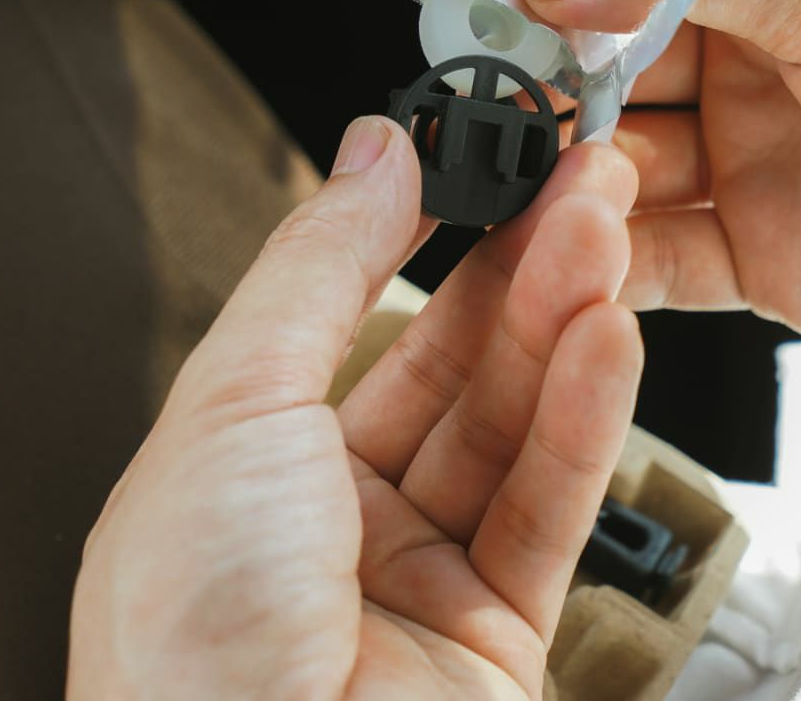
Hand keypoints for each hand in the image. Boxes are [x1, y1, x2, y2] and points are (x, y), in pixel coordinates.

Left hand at [67, 117, 641, 699]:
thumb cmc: (192, 647)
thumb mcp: (236, 405)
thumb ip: (315, 267)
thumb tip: (372, 153)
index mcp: (244, 461)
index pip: (348, 312)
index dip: (418, 226)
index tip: (475, 154)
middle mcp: (328, 515)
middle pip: (446, 360)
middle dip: (515, 262)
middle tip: (573, 180)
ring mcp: (417, 576)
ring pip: (510, 422)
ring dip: (562, 321)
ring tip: (604, 233)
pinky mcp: (499, 633)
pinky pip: (548, 502)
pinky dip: (585, 414)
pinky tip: (608, 338)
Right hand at [516, 0, 800, 369]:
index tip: (484, 23)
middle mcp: (755, 60)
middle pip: (609, 74)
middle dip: (549, 101)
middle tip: (491, 126)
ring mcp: (756, 161)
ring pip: (624, 172)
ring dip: (574, 189)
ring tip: (541, 204)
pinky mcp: (768, 256)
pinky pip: (667, 260)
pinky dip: (615, 266)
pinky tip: (581, 267)